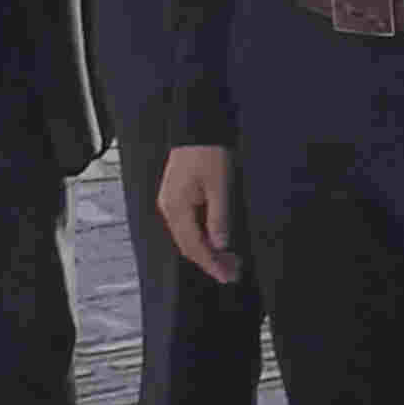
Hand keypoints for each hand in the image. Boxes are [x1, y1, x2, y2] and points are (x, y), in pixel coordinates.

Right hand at [158, 144, 240, 282]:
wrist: (198, 128)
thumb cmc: (209, 152)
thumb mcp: (220, 186)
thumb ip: (219, 217)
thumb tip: (221, 245)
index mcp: (176, 207)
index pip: (193, 246)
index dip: (211, 263)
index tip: (228, 276)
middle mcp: (169, 208)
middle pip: (188, 245)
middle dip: (211, 261)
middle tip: (234, 272)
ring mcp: (171, 203)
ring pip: (188, 237)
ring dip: (208, 250)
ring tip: (230, 260)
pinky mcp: (177, 198)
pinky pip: (188, 226)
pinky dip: (203, 237)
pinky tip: (217, 241)